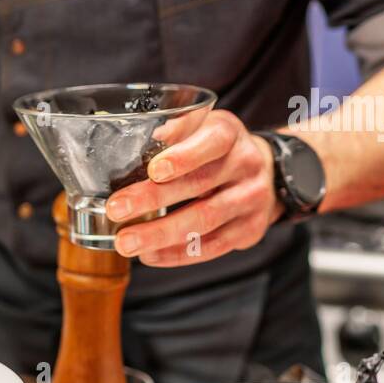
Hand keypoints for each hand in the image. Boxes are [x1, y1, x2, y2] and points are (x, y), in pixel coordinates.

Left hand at [104, 110, 280, 266]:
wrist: (266, 171)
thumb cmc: (216, 148)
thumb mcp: (200, 127)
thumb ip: (173, 131)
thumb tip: (135, 140)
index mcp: (229, 135)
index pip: (211, 143)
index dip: (183, 157)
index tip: (153, 170)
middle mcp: (245, 165)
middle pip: (200, 185)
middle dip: (153, 199)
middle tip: (117, 210)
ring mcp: (251, 200)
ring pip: (204, 220)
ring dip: (160, 234)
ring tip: (126, 242)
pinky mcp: (249, 229)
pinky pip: (212, 247)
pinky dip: (177, 254)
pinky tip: (149, 255)